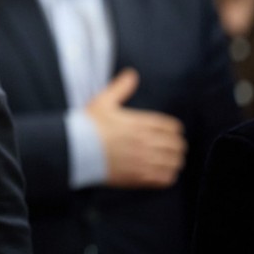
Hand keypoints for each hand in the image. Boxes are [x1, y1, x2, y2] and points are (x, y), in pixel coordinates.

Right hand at [85, 68, 186, 187]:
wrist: (75, 150)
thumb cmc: (88, 126)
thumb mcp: (103, 101)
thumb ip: (120, 87)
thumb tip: (132, 74)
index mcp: (140, 124)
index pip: (173, 127)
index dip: (174, 129)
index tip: (169, 132)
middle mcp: (146, 143)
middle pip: (178, 145)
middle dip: (176, 145)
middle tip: (170, 146)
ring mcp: (144, 161)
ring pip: (174, 163)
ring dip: (173, 160)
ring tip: (167, 160)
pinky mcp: (139, 178)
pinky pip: (166, 179)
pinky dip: (168, 175)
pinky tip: (161, 172)